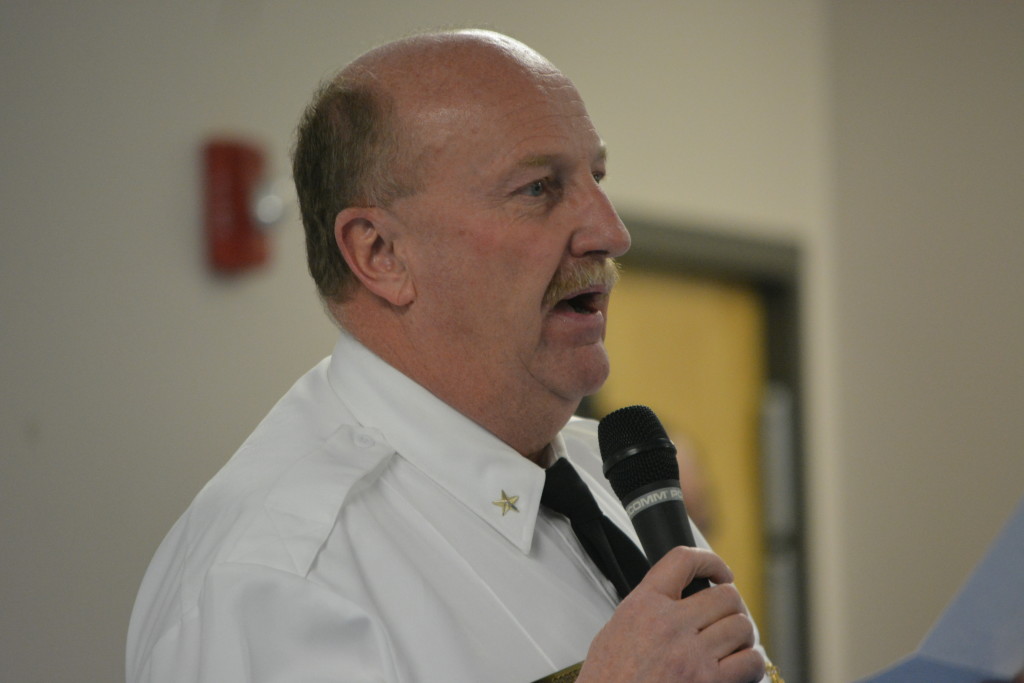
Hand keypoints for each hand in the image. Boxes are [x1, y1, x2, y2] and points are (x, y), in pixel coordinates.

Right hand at [577, 546, 764, 682]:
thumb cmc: (608, 680)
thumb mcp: (614, 631)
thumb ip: (646, 609)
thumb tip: (673, 602)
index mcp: (643, 606)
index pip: (683, 560)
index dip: (709, 561)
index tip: (720, 573)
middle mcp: (670, 625)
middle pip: (725, 595)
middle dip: (731, 606)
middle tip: (725, 618)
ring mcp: (691, 655)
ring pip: (742, 626)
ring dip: (742, 635)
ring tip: (733, 645)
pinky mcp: (709, 682)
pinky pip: (750, 661)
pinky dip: (751, 663)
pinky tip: (740, 668)